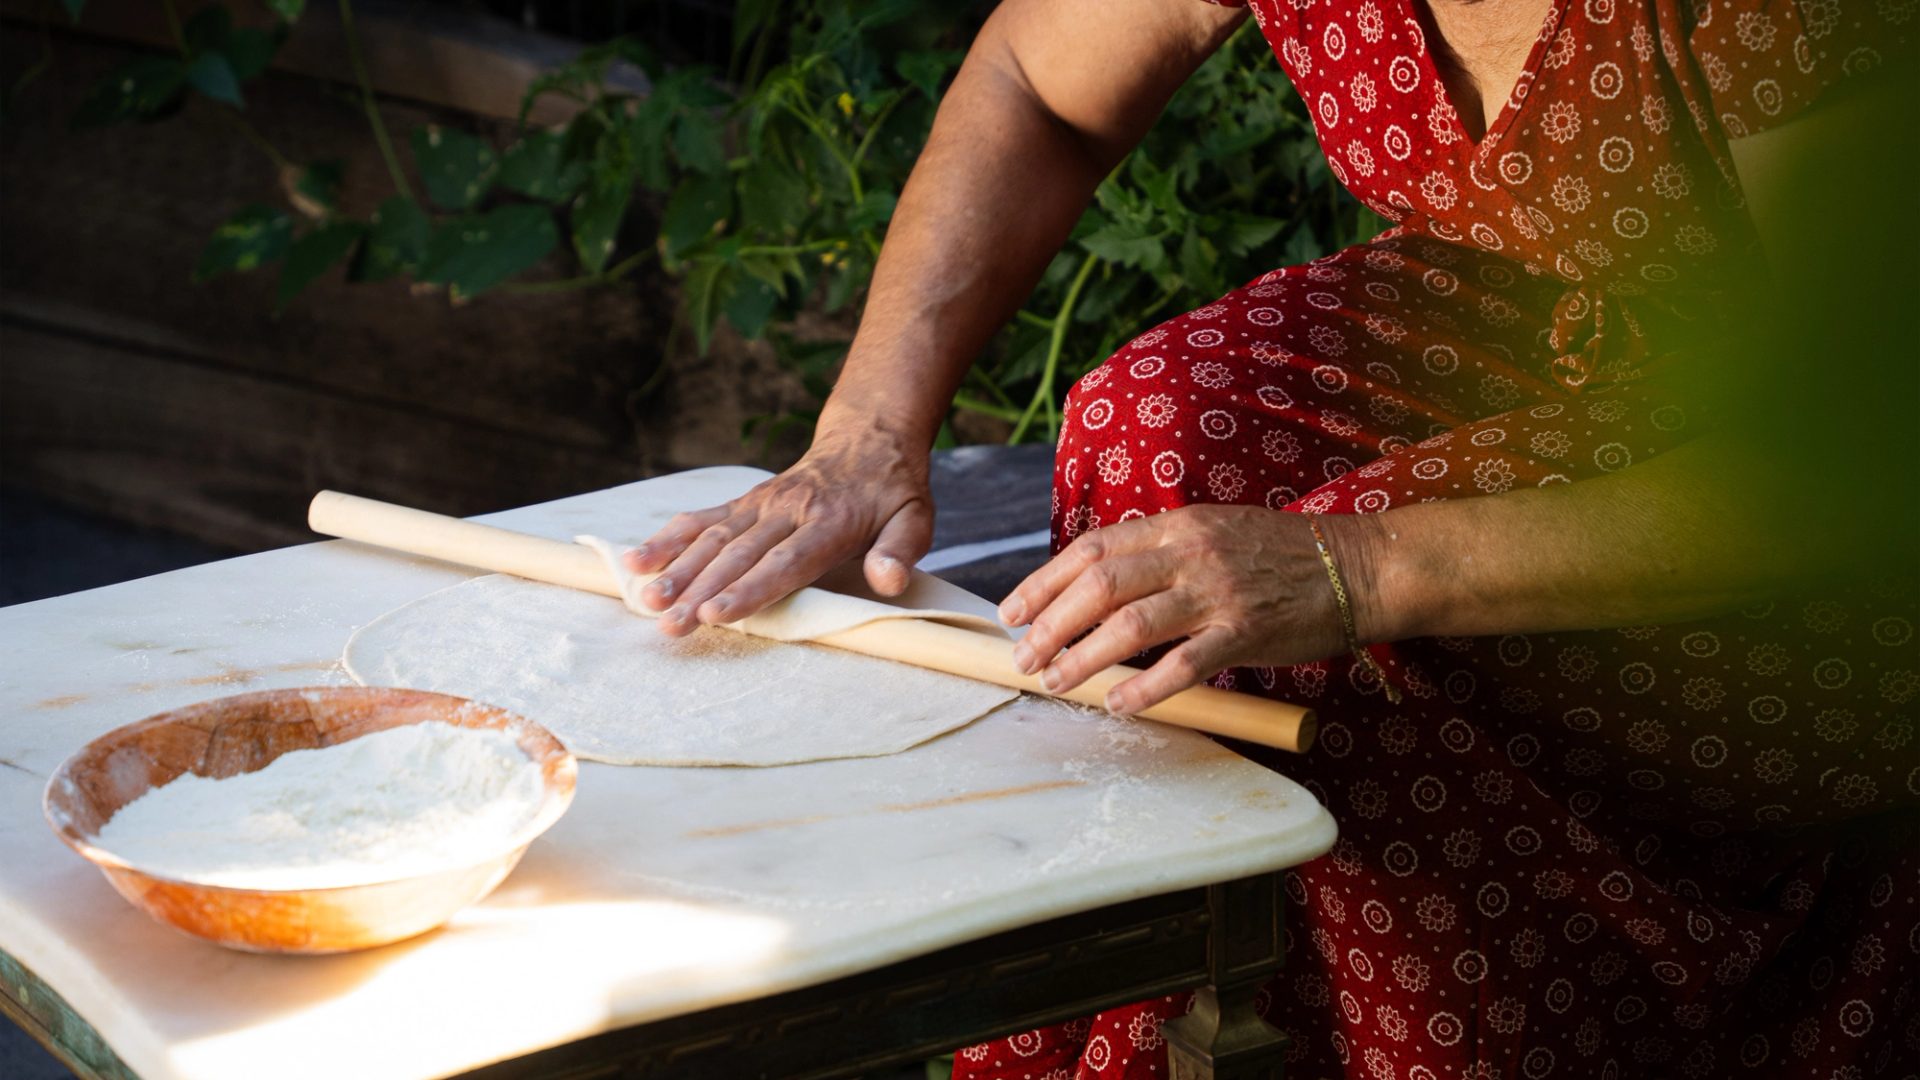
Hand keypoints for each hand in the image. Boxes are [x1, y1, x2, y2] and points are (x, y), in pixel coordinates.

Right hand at [625, 430, 933, 635]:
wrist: (868, 440)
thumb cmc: (892, 493)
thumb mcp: (916, 519)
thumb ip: (900, 551)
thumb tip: (886, 580)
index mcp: (830, 522)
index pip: (785, 561)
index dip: (749, 589)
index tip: (715, 613)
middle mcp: (788, 510)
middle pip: (738, 554)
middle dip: (699, 590)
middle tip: (668, 623)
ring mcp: (760, 504)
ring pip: (712, 537)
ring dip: (676, 569)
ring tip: (645, 600)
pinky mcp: (744, 502)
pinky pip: (701, 518)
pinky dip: (667, 539)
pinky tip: (637, 562)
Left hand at [998, 506, 1380, 712]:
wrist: (1355, 565)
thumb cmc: (1280, 555)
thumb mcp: (1212, 533)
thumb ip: (1160, 553)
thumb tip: (1100, 587)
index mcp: (1176, 525)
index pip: (1092, 548)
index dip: (1044, 580)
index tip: (1012, 611)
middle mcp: (1190, 552)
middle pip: (1100, 584)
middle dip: (1050, 622)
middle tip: (1024, 656)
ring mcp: (1218, 592)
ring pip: (1131, 624)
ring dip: (1083, 657)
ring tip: (1055, 683)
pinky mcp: (1247, 631)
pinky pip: (1185, 663)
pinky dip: (1145, 686)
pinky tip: (1118, 705)